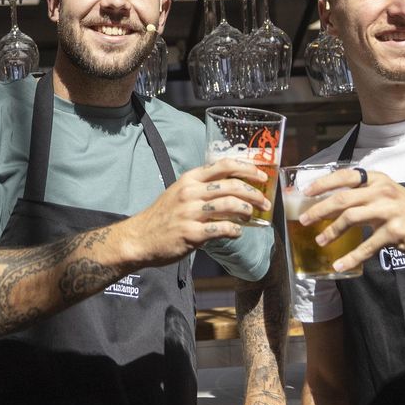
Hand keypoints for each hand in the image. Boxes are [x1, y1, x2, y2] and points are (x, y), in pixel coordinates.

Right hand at [118, 158, 271, 268]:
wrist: (139, 238)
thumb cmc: (162, 216)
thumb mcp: (178, 192)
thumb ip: (201, 188)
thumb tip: (231, 189)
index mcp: (189, 179)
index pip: (223, 165)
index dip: (247, 168)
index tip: (261, 175)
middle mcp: (190, 192)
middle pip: (231, 186)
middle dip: (254, 194)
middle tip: (265, 202)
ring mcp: (190, 213)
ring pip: (229, 205)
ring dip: (247, 211)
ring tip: (253, 216)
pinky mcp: (191, 233)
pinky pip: (221, 229)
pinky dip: (234, 231)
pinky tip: (237, 233)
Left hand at [299, 169, 404, 274]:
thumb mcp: (387, 194)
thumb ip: (364, 194)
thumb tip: (331, 201)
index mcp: (378, 179)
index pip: (345, 176)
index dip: (323, 183)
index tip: (305, 192)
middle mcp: (382, 191)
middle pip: (343, 199)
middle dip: (319, 210)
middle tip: (303, 220)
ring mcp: (389, 211)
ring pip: (350, 218)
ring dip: (331, 232)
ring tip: (320, 241)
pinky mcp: (395, 231)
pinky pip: (367, 246)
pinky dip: (351, 257)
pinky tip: (340, 264)